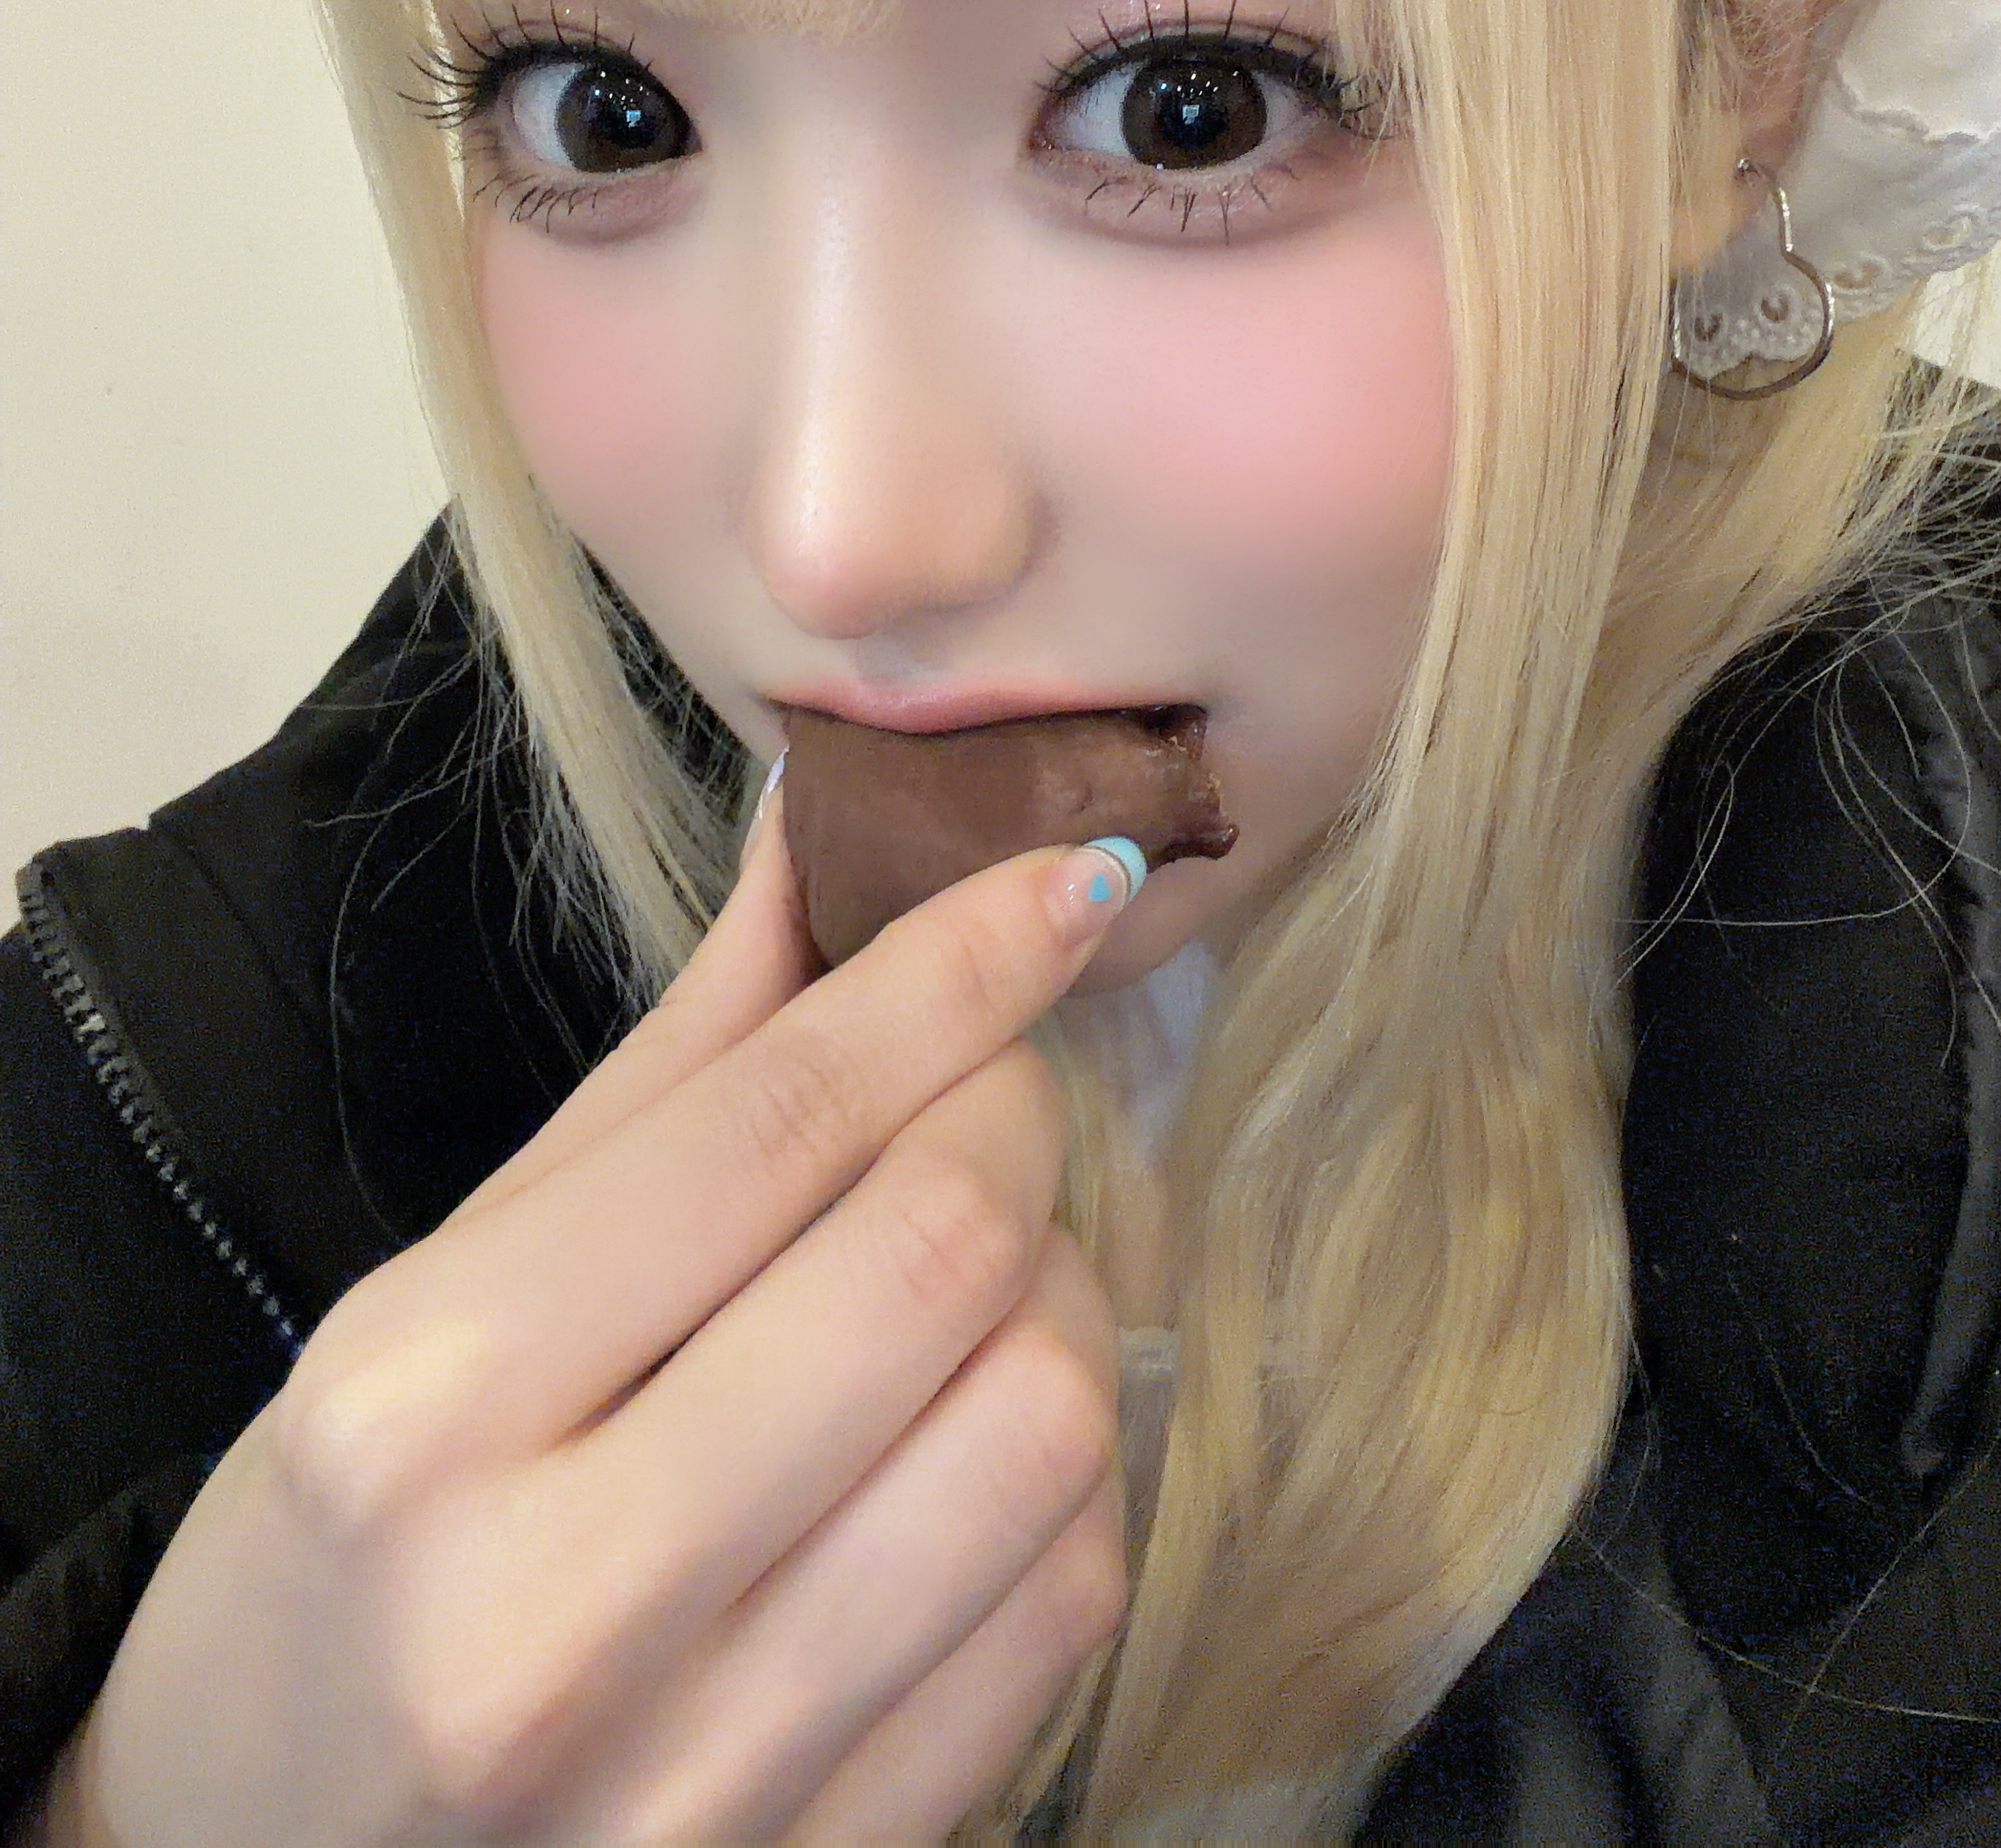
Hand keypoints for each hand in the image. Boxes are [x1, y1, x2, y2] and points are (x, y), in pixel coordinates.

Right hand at [62, 797, 1130, 1845]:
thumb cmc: (336, 1555)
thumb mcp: (436, 1294)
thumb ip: (663, 1077)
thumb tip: (830, 843)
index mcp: (433, 1401)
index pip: (778, 1122)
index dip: (955, 970)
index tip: (1064, 878)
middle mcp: (566, 1600)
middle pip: (940, 1254)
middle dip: (1015, 1117)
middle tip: (982, 1090)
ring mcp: (711, 1771)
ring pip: (1046, 1426)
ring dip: (1065, 1293)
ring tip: (982, 1275)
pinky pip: (1066, 1603)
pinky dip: (1066, 1468)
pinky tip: (977, 1429)